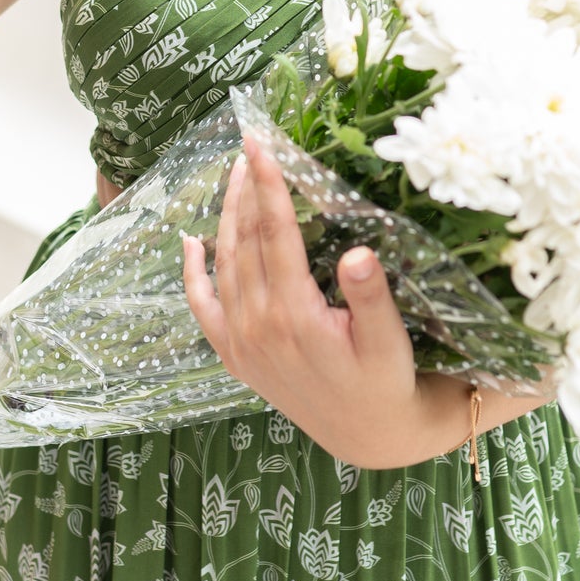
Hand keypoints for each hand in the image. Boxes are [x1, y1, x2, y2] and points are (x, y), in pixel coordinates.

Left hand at [182, 129, 425, 469]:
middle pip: (245, 240)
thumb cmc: (385, 381)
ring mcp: (240, 343)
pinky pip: (203, 308)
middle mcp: (258, 326)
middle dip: (246, 189)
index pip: (275, 232)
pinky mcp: (235, 357)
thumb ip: (371, 297)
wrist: (367, 436)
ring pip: (224, 264)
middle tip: (249, 146)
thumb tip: (358, 252)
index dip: (268, 184)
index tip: (260, 143)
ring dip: (225, 217)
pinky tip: (189, 243)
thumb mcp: (390, 341)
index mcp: (294, 315)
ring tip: (234, 177)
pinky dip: (192, 274)